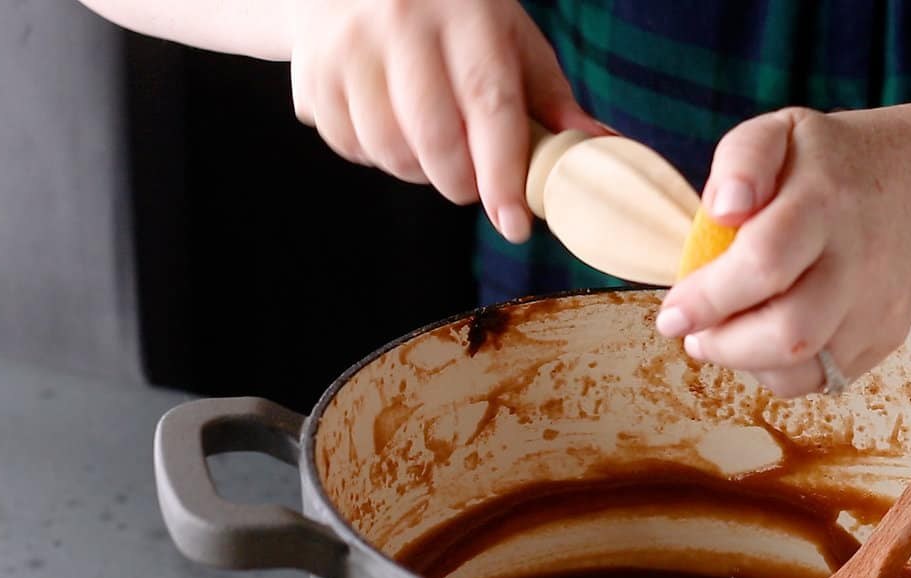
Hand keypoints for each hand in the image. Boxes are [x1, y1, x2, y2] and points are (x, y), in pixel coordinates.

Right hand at [286, 0, 609, 241]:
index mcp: (465, 11)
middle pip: (434, 140)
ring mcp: (348, 47)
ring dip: (418, 173)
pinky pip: (349, 146)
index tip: (515, 223)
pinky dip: (377, 157)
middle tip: (474, 182)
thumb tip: (599, 148)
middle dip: (461, 184)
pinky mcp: (312, 72)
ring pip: (388, 151)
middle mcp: (400, 23)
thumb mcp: (509, 36)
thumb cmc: (454, 12)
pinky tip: (391, 128)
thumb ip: (551, 97)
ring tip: (434, 149)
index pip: (488, 105)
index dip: (503, 174)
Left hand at [655, 107, 910, 397]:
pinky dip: (783, 371)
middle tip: (697, 334)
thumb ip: (742, 159)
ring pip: (805, 370)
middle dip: (726, 346)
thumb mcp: (781, 132)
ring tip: (729, 335)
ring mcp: (878, 305)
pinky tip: (768, 339)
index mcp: (824, 201)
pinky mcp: (887, 336)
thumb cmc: (829, 164)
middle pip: (790, 331)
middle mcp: (859, 260)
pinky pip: (823, 379)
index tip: (672, 315)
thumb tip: (723, 209)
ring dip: (750, 364)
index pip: (765, 261)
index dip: (709, 298)